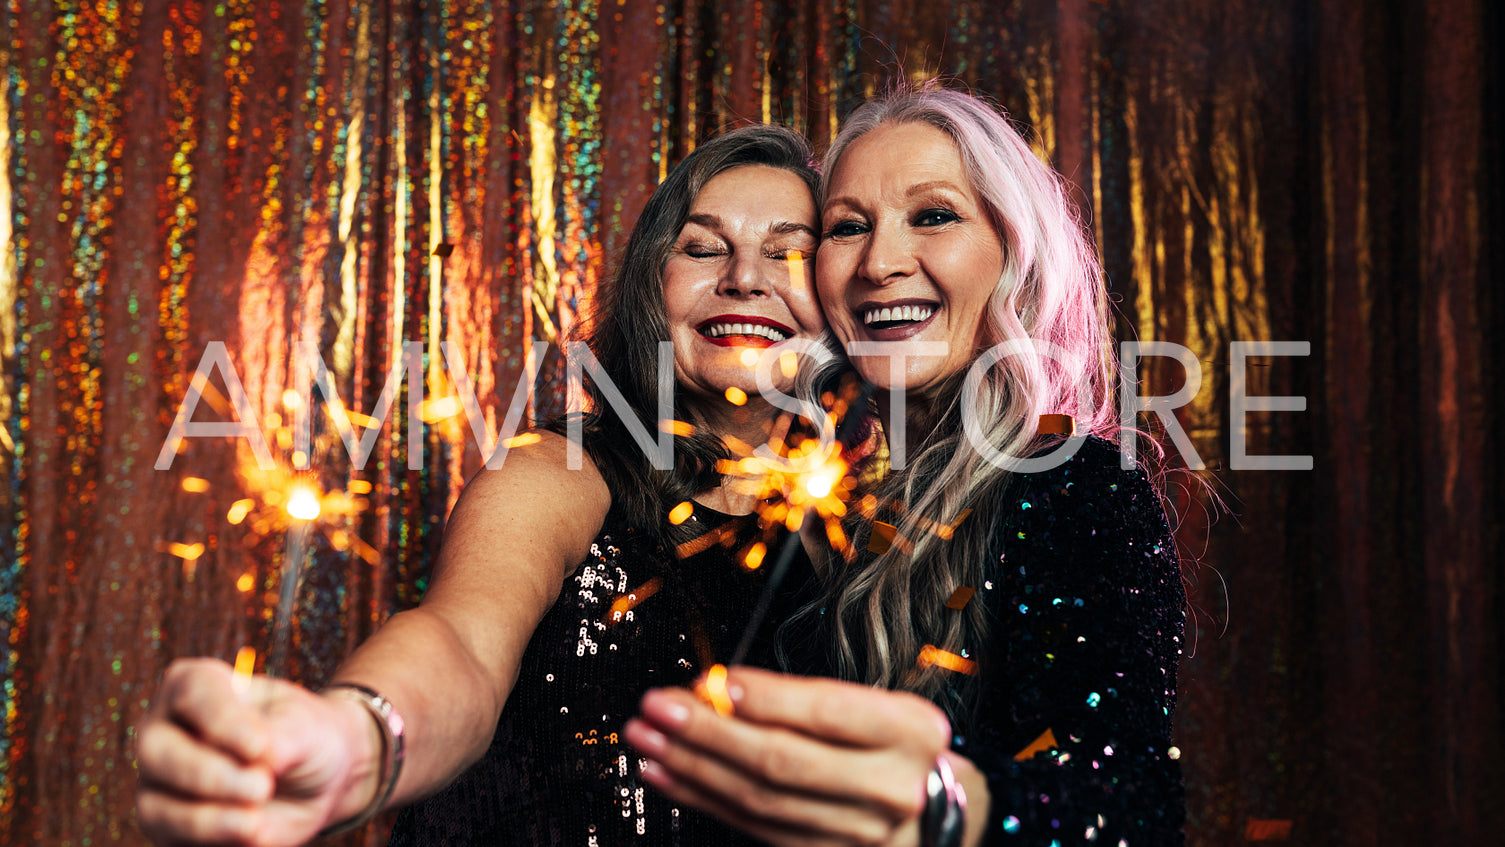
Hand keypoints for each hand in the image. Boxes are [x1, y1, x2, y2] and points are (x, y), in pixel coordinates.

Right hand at [135, 658, 377, 845]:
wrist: (317, 778)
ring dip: (206, 820)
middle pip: (157, 751)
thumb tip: (256, 762)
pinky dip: (210, 842)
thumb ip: (281, 738)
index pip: (192, 694)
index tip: (259, 747)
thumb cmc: (306, 736)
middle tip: (261, 786)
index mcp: (197, 685)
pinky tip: (247, 836)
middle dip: (208, 775)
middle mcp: (165, 730)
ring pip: (156, 806)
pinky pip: (171, 842)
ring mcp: (158, 781)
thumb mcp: (307, 727)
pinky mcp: (167, 826)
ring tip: (255, 822)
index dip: (222, 722)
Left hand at [624, 666, 967, 846]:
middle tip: (658, 706)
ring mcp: (861, 835)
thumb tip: (717, 692)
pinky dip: (703, 799)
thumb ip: (806, 700)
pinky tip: (667, 775)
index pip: (828, 712)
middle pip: (784, 761)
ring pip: (759, 800)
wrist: (938, 813)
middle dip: (708, 733)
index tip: (713, 680)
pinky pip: (752, 828)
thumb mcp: (875, 706)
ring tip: (646, 738)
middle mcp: (892, 787)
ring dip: (691, 768)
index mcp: (911, 732)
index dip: (766, 697)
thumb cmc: (894, 745)